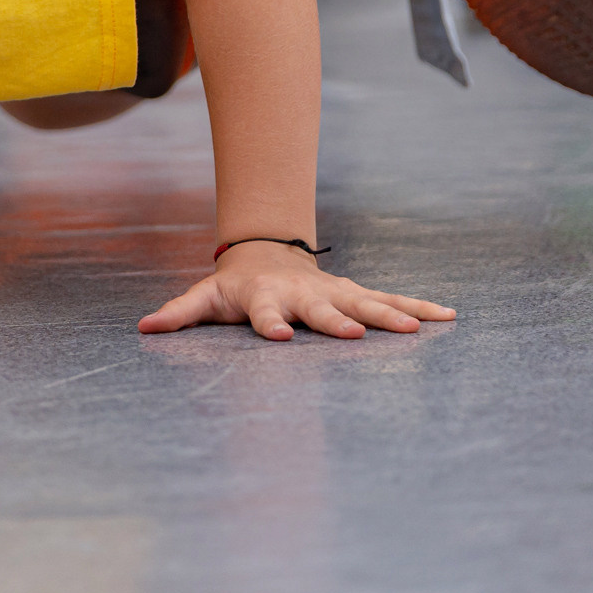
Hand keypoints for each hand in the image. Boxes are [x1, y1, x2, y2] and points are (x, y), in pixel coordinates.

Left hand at [137, 243, 453, 340]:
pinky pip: (392, 301)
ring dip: (391, 316)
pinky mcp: (358, 296)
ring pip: (366, 304)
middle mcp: (305, 296)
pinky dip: (419, 308)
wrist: (267, 254)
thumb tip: (143, 329)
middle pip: (324, 311)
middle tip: (360, 337)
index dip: (271, 324)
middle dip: (341, 322)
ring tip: (418, 330)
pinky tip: (449, 316)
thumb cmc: (234, 287)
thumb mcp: (204, 298)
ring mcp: (336, 294)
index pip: (266, 315)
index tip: (280, 338)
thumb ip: (178, 314)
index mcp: (266, 300)